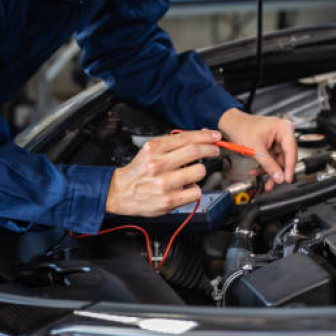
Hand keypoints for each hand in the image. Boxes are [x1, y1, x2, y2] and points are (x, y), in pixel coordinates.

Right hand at [105, 129, 219, 215]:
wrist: (120, 192)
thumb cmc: (139, 171)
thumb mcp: (151, 150)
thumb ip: (173, 144)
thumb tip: (201, 136)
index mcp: (154, 148)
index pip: (186, 138)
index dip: (205, 136)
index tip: (215, 136)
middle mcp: (159, 164)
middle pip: (195, 152)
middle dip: (210, 149)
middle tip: (215, 150)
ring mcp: (165, 183)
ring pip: (199, 171)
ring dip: (201, 171)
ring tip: (193, 173)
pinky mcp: (169, 199)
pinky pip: (195, 191)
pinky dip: (194, 189)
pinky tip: (186, 188)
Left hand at [218, 108, 296, 190]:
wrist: (231, 124)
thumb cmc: (242, 128)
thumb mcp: (256, 149)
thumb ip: (269, 165)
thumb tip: (279, 177)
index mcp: (283, 128)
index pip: (291, 151)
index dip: (289, 167)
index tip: (287, 179)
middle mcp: (283, 132)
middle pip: (286, 156)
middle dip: (278, 171)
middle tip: (275, 181)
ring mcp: (277, 138)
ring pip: (278, 160)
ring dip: (270, 170)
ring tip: (264, 181)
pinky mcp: (272, 144)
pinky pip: (272, 158)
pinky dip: (265, 165)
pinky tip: (257, 171)